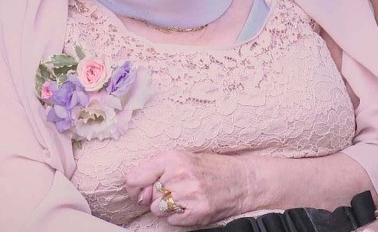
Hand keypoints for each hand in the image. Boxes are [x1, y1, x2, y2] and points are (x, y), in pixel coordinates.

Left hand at [125, 150, 254, 227]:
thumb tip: (139, 195)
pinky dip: (179, 216)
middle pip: (149, 197)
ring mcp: (189, 195)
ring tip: (188, 196)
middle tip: (179, 188)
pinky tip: (193, 204)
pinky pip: (171, 221)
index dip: (134, 188)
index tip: (141, 191)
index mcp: (173, 157)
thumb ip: (157, 171)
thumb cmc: (211, 168)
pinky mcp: (196, 212)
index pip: (134, 177)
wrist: (242, 180)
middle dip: (159, 196)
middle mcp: (179, 175)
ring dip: (169, 207)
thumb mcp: (184, 159)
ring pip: (158, 210)